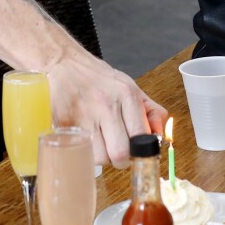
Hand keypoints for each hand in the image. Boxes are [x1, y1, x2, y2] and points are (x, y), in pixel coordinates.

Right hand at [43, 49, 168, 167]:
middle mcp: (106, 105)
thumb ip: (152, 113)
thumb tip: (160, 138)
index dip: (140, 151)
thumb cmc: (100, 80)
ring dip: (102, 156)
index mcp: (127, 95)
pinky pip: (81, 151)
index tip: (136, 150)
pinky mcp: (64, 123)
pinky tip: (86, 139)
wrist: (64, 64)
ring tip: (100, 143)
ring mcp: (84, 115)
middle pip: (120, 154)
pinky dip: (86, 151)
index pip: (141, 138)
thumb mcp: (132, 88)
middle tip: (117, 152)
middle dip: (121, 159)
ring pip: (100, 157)